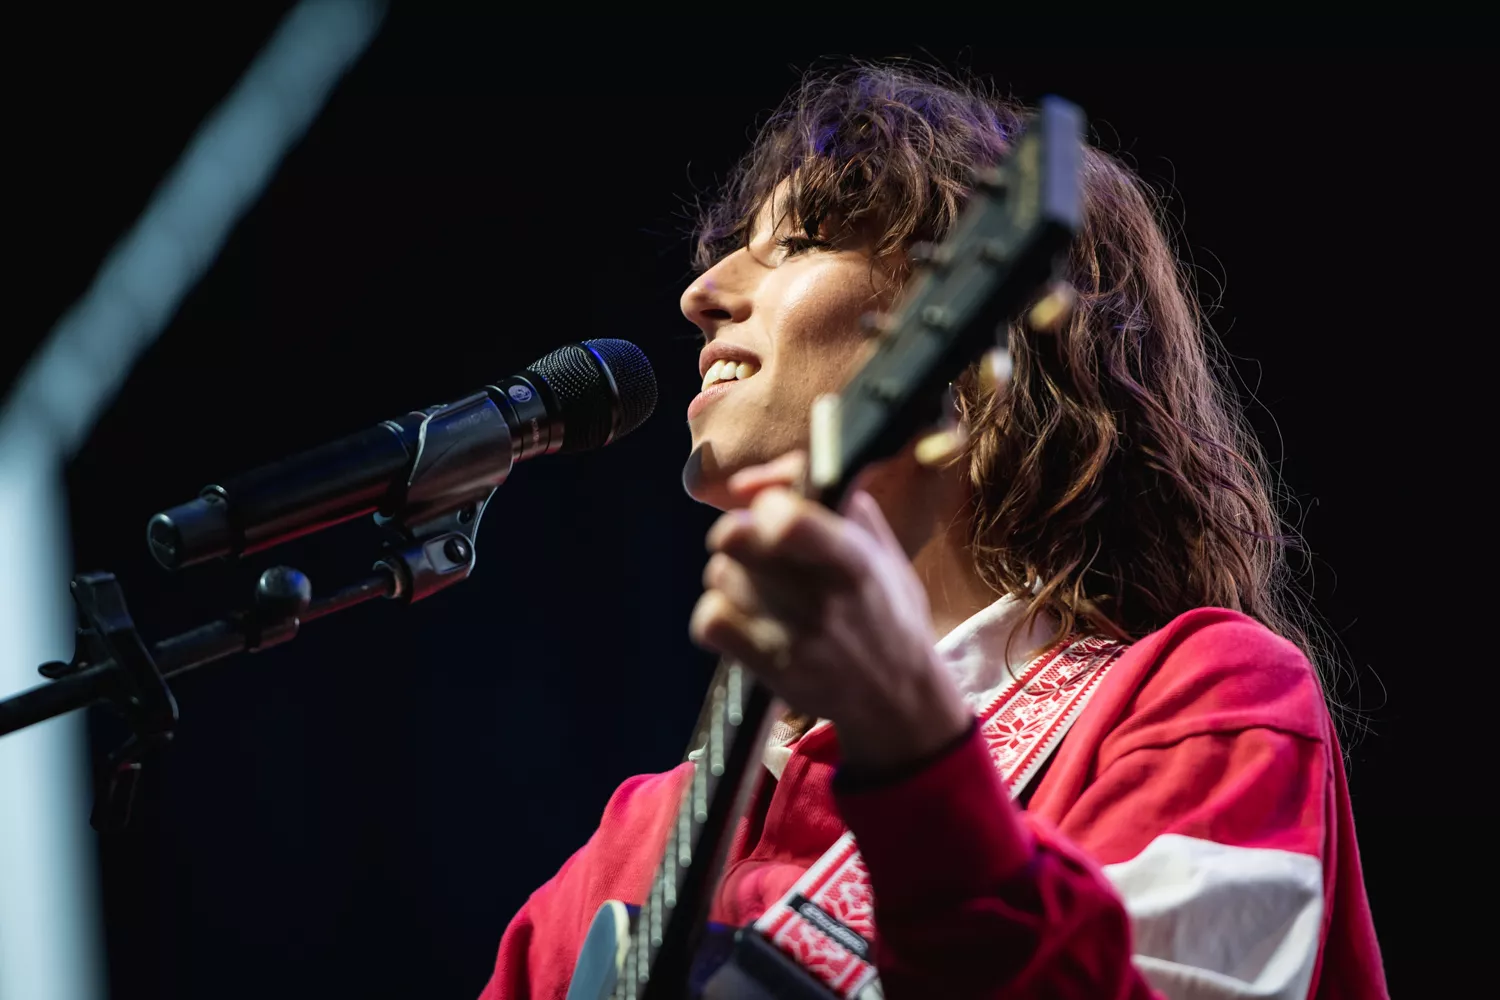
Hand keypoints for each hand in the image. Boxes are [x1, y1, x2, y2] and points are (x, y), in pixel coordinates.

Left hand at [688, 453, 970, 770]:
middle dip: (737, 532)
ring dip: (730, 576)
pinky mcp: (769, 669)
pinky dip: (716, 614)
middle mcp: (822, 600)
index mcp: (855, 561)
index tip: (773, 508)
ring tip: (759, 589)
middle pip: (736, 538)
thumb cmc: (886, 612)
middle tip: (752, 545)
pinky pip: (709, 621)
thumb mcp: (880, 546)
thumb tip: (761, 479)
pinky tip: (741, 617)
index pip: (786, 518)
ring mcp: (793, 639)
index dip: (766, 500)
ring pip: (720, 576)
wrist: (898, 700)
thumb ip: (830, 500)